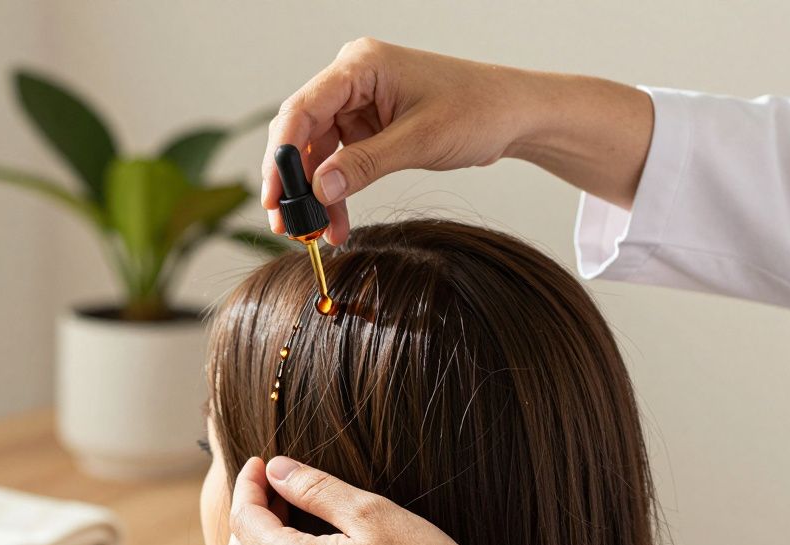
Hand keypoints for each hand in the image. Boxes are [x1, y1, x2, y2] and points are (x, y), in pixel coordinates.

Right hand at [261, 39, 652, 243]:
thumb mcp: (419, 140)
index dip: (283, 155)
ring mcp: (357, 104)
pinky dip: (334, 194)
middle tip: (287, 224)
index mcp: (360, 65)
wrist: (515, 115)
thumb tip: (319, 191)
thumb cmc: (477, 110)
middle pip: (301, 132)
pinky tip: (334, 224)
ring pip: (316, 154)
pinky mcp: (366, 127)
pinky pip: (338, 163)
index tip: (275, 195)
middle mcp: (352, 80)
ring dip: (313, 196)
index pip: (302, 108)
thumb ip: (365, 165)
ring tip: (312, 234)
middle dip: (293, 181)